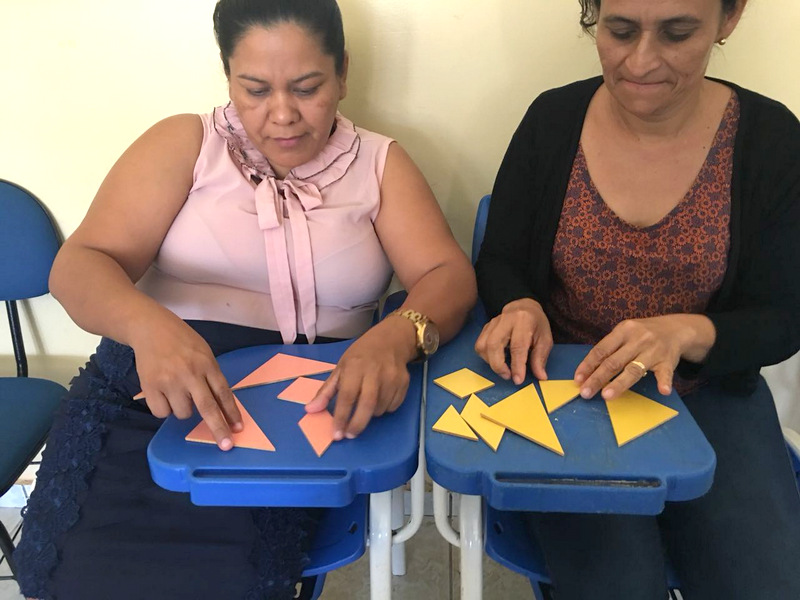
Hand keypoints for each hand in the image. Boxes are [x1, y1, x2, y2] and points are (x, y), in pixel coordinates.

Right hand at [131, 316, 241, 449]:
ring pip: (183, 413)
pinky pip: (161, 413)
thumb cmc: (182, 341)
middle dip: (218, 429)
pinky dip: (164, 409)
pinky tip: (164, 394)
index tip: (238, 429)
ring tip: (178, 392)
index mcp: (206, 364)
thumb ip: (211, 376)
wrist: (150, 328)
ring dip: (184, 410)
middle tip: (226, 445)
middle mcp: (189, 373)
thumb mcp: (204, 352)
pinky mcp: (150, 386)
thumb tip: (221, 406)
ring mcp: (169, 381)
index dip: (232, 413)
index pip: (223, 393)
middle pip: (207, 407)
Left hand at [305, 317, 415, 439]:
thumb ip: (326, 391)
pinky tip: (379, 399)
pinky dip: (384, 409)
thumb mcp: (340, 368)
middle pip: (367, 405)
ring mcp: (392, 377)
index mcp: (355, 367)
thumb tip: (310, 410)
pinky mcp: (404, 383)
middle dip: (357, 424)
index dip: (341, 417)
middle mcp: (375, 372)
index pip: (347, 396)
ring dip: (370, 415)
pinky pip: (393, 406)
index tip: (336, 434)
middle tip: (349, 435)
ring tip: (364, 406)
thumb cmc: (361, 355)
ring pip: (380, 409)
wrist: (390, 340)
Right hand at [474, 298, 552, 384]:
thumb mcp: (545, 339)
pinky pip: (479, 344)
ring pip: (483, 345)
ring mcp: (493, 323)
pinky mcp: (486, 327)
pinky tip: (496, 360)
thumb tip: (540, 376)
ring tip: (502, 369)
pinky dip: (485, 357)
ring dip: (490, 362)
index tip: (518, 380)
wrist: (524, 307)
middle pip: (494, 344)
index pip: (517, 346)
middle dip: (498, 365)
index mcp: (524, 321)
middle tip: (507, 376)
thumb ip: (540, 358)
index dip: (517, 365)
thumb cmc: (536, 324)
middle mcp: (506, 320)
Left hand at [574, 314, 714, 399]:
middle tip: (585, 393)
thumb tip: (588, 370)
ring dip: (620, 383)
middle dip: (598, 378)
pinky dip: (664, 382)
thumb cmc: (643, 334)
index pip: (601, 350)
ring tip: (607, 395)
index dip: (588, 365)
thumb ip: (610, 348)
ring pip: (634, 369)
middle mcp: (637, 339)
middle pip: (614, 361)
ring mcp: (653, 350)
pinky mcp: (668, 361)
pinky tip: (662, 391)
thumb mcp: (625, 333)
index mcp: (623, 330)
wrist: (676, 329)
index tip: (578, 379)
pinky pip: (666, 373)